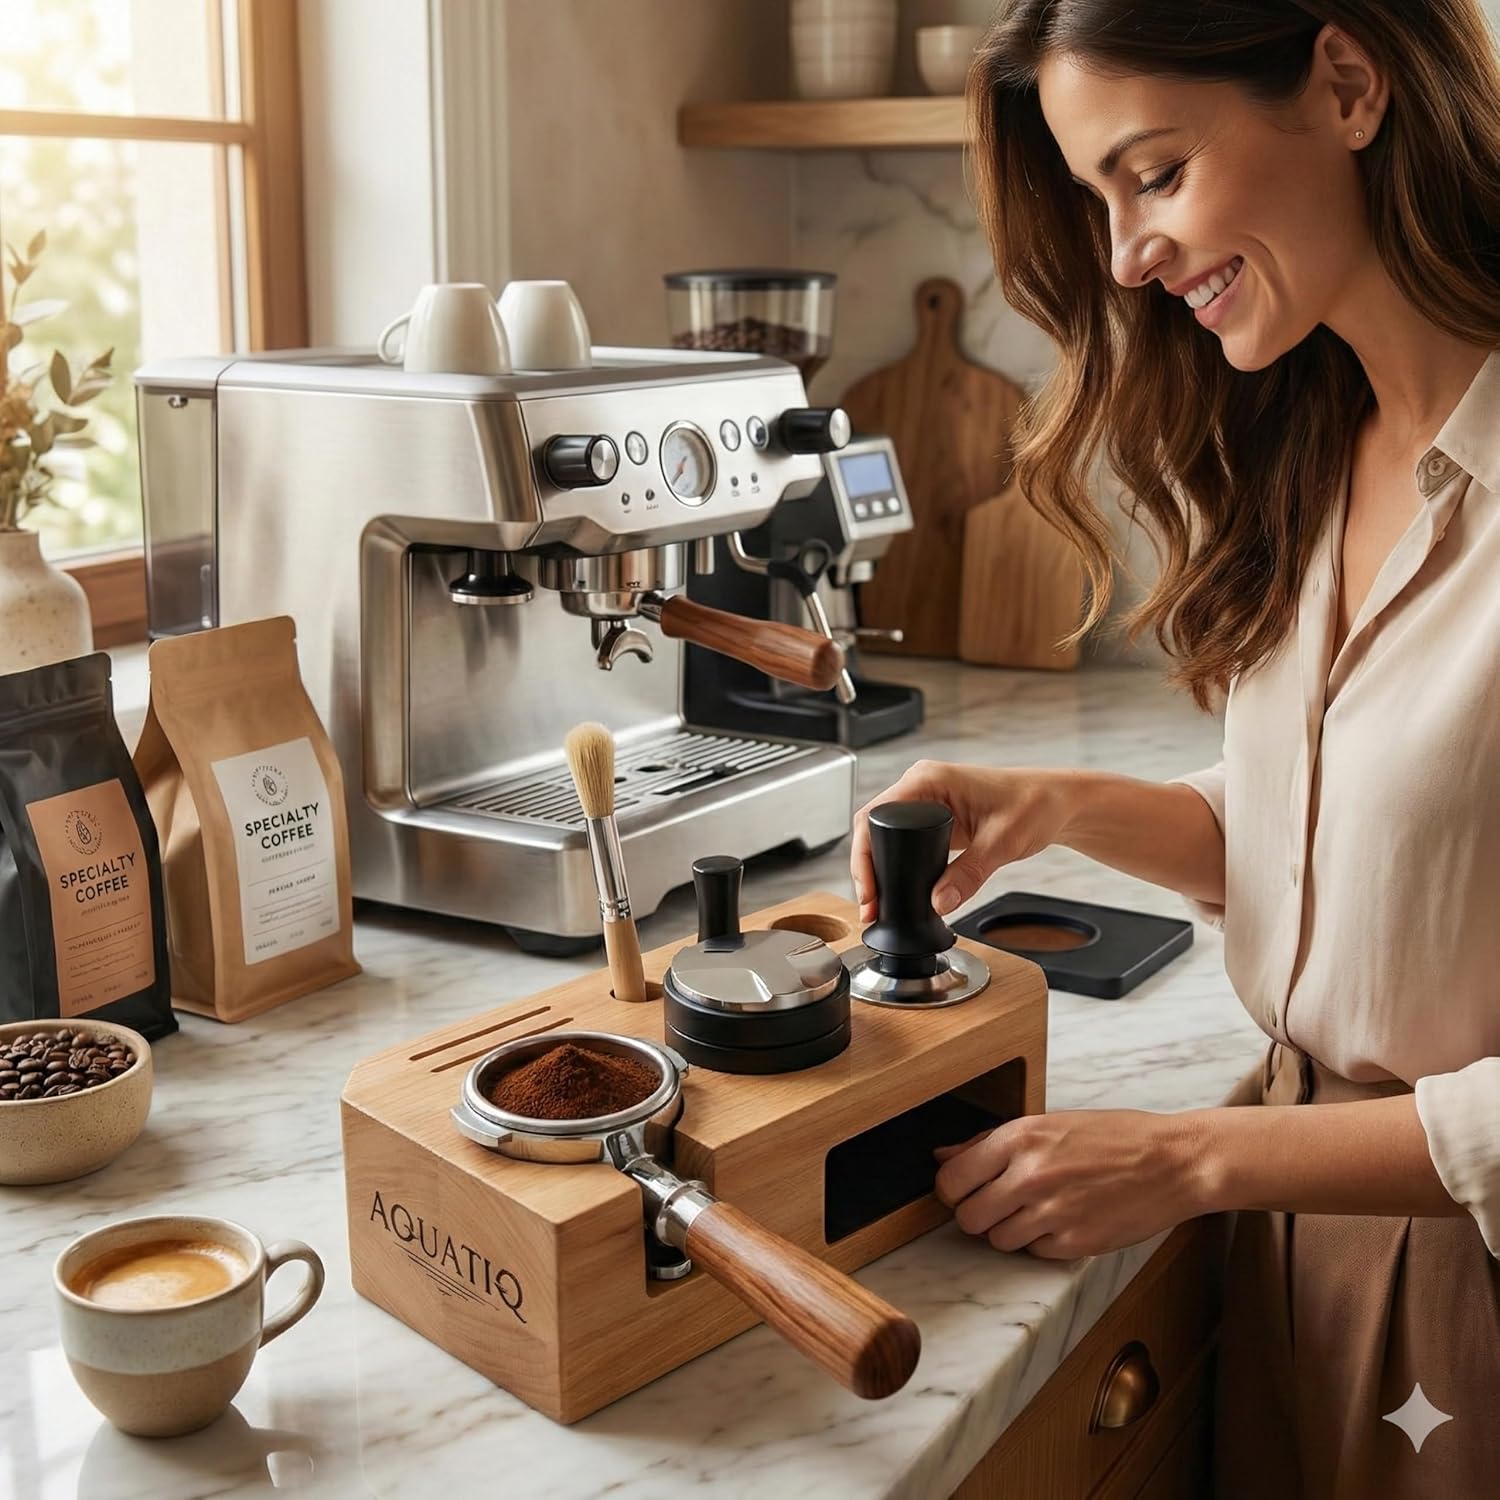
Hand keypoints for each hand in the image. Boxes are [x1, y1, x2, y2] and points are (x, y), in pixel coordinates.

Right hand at [850, 761, 1074, 921]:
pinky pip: (901, 841)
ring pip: (883, 835)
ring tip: (878, 904)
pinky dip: (894, 865)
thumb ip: (969, 873)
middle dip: (866, 867)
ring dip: (877, 868)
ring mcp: (925, 801)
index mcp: (928, 780)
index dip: (864, 855)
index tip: (869, 890)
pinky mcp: (934, 818)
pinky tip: (896, 889)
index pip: (876, 816)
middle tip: (871, 906)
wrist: (1057, 803)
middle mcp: (920, 786)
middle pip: (872, 826)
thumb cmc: (1035, 804)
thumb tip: (938, 902)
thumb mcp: (1003, 842)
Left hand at [933, 1109, 1211, 1258]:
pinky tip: (1063, 1220)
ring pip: (998, 1240)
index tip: (962, 1191)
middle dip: (978, 1215)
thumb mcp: (1049, 1123)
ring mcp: (1053, 1212)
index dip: (952, 1191)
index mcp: (1020, 1138)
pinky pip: (1034, 1252)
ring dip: (1010, 1230)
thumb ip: (989, 1142)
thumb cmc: (1113, 1137)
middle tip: (998, 1205)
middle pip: (968, 1218)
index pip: (951, 1180)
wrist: (1173, 1162)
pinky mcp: (1075, 1242)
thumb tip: (943, 1156)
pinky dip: (1042, 1243)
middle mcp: (1030, 1175)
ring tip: (1037, 1210)